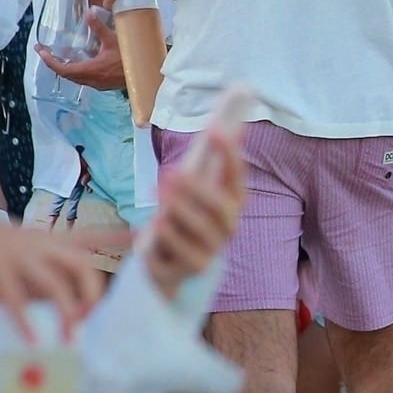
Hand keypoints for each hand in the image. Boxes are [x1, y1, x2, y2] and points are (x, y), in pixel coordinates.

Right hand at [0, 201, 111, 341]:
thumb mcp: (22, 253)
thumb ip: (45, 273)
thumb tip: (66, 304)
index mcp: (49, 239)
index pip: (94, 236)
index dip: (122, 237)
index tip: (149, 237)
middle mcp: (40, 243)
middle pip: (81, 265)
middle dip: (92, 294)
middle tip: (90, 320)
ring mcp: (19, 254)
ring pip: (54, 283)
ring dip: (65, 313)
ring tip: (70, 339)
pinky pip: (15, 297)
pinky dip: (25, 321)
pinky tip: (33, 341)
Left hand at [36, 7, 127, 92]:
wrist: (147, 73)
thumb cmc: (130, 58)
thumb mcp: (113, 40)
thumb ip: (99, 27)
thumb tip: (89, 13)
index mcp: (89, 70)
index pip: (62, 68)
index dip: (48, 60)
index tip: (40, 51)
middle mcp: (90, 80)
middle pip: (66, 74)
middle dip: (54, 63)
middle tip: (46, 52)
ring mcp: (97, 85)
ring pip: (75, 78)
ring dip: (66, 68)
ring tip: (60, 56)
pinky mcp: (104, 85)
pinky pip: (84, 79)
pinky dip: (77, 71)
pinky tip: (81, 62)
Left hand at [144, 124, 244, 296]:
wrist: (177, 265)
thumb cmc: (186, 217)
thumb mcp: (195, 191)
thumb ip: (208, 164)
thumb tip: (226, 122)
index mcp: (231, 205)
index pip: (237, 178)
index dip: (229, 154)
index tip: (215, 131)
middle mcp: (227, 229)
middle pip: (221, 209)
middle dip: (198, 189)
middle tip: (173, 172)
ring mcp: (212, 252)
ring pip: (202, 232)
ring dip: (181, 210)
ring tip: (160, 192)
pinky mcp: (192, 271)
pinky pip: (182, 256)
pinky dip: (169, 240)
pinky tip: (155, 226)